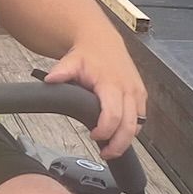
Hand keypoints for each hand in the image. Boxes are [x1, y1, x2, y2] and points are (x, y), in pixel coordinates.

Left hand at [43, 30, 145, 154]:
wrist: (102, 41)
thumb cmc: (88, 54)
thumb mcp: (71, 61)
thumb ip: (61, 72)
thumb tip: (50, 79)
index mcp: (111, 83)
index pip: (114, 115)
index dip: (105, 131)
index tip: (94, 136)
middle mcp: (128, 89)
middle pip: (130, 126)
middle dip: (119, 144)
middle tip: (105, 153)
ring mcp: (137, 93)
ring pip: (138, 125)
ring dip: (126, 140)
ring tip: (111, 147)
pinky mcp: (141, 95)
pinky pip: (141, 119)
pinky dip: (132, 129)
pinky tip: (119, 134)